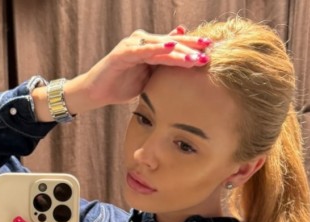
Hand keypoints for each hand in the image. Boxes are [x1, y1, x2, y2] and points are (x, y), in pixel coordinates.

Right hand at [71, 26, 211, 110]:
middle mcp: (142, 41)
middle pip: (171, 43)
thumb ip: (163, 68)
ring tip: (195, 56)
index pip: (175, 46)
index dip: (193, 48)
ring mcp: (131, 46)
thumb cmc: (122, 85)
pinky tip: (171, 46)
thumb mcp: (148, 78)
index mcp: (150, 47)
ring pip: (160, 47)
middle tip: (209, 53)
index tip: (212, 52)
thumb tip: (182, 65)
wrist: (97, 92)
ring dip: (179, 51)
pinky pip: (142, 50)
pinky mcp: (121, 54)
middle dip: (191, 48)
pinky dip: (156, 48)